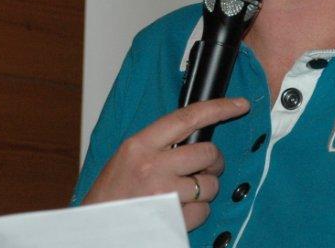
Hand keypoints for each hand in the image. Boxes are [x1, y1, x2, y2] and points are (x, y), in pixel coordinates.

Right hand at [82, 97, 249, 229]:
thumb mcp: (128, 158)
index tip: (239, 104)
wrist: (94, 229)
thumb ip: (159, 144)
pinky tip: (180, 211)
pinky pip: (203, 211)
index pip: (188, 117)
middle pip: (207, 152)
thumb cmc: (111, 194)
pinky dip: (198, 213)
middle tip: (203, 169)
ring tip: (184, 194)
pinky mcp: (171, 219)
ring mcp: (163, 193)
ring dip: (205, 190)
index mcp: (140, 145)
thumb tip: (195, 135)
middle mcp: (152, 166)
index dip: (219, 108)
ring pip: (210, 184)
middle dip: (213, 162)